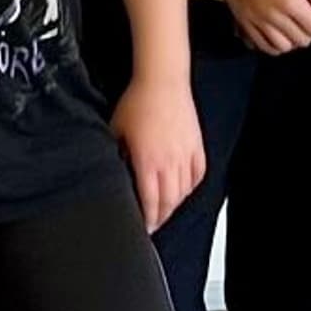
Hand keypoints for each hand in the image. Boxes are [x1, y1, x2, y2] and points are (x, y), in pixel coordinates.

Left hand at [114, 68, 206, 231]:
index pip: (149, 201)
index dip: (147, 219)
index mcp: (147, 161)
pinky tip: (183, 189)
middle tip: (153, 224)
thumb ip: (116, 154)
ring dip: (174, 204)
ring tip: (165, 209)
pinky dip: (190, 186)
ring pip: (184, 192)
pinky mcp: (197, 147)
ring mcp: (186, 155)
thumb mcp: (116, 130)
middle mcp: (169, 162)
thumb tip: (112, 170)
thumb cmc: (138, 102)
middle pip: (168, 202)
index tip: (143, 228)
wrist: (163, 81)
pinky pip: (197, 175)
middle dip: (160, 217)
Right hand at [212, 0, 310, 57]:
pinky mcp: (243, 23)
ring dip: (291, 40)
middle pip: (301, 40)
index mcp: (288, 0)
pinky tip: (276, 32)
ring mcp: (255, 22)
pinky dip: (273, 45)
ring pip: (282, 47)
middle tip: (306, 18)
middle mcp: (272, 16)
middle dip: (308, 31)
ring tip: (291, 26)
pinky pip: (262, 46)